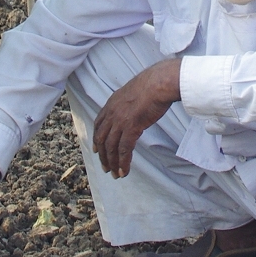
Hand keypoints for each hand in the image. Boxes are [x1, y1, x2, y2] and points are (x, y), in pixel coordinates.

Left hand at [91, 57, 181, 178]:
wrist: (159, 82)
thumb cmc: (153, 85)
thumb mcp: (133, 92)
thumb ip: (129, 103)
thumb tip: (134, 109)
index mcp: (111, 103)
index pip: (98, 124)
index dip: (96, 139)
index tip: (96, 149)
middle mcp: (112, 113)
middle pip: (101, 139)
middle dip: (103, 156)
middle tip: (106, 168)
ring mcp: (120, 120)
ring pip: (111, 147)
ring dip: (112, 162)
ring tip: (116, 174)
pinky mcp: (131, 127)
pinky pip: (124, 149)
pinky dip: (123, 162)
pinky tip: (125, 171)